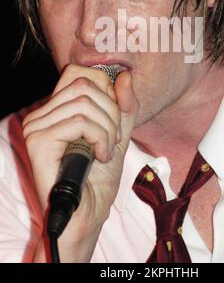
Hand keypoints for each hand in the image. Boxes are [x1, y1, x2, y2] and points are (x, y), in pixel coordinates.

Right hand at [23, 64, 138, 261]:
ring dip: (107, 127)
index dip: (104, 86)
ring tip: (107, 149)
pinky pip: (79, 121)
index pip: (78, 72)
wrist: (89, 211)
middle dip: (111, 110)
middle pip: (85, 85)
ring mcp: (37, 126)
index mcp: (56, 108)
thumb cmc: (100, 174)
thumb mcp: (119, 131)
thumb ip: (124, 104)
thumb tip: (126, 75)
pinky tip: (100, 156)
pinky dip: (100, 137)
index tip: (116, 113)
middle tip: (114, 138)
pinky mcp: (39, 141)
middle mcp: (41, 113)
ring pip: (84, 102)